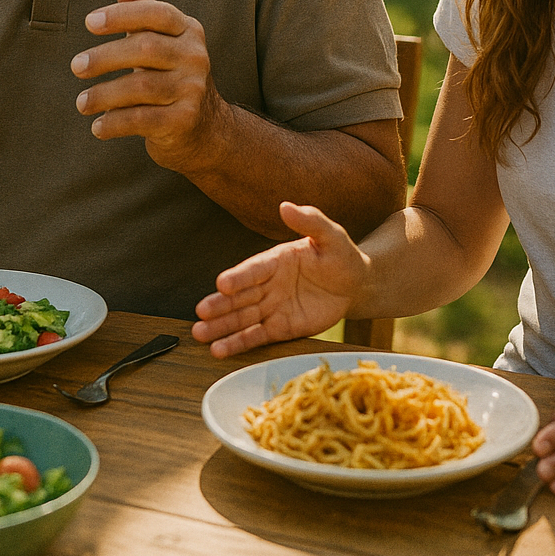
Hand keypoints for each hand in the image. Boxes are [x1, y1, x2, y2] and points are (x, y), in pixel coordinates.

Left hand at [71, 0, 222, 170]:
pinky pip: (142, 119)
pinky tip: (97, 126)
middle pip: (145, 49)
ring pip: (141, 87)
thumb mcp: (157, 39)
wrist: (204, 127)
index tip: (88, 22)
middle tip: (76, 66)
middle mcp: (195, 57)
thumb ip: (140, 8)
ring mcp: (193, 90)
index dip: (122, 14)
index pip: (156, 13)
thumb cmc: (169, 73)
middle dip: (105, 56)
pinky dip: (115, 123)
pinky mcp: (185, 121)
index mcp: (188, 30)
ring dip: (103, 95)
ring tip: (81, 102)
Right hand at [191, 201, 367, 357]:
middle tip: (201, 312)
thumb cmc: (341, 255)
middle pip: (240, 296)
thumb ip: (310, 221)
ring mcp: (272, 307)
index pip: (254, 269)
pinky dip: (237, 344)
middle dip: (220, 305)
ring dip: (221, 327)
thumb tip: (286, 206)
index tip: (222, 283)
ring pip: (242, 318)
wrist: (355, 285)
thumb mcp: (330, 236)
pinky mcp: (279, 328)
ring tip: (199, 334)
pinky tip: (218, 350)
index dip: (239, 277)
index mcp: (275, 260)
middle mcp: (268, 284)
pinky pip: (256, 336)